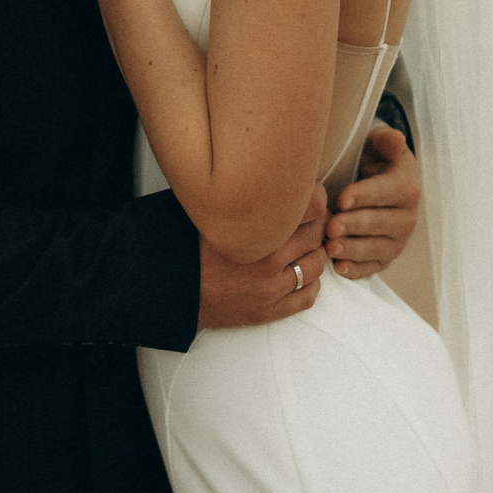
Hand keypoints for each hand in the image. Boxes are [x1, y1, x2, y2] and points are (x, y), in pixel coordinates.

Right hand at [197, 186, 327, 329]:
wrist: (176, 293)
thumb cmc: (193, 252)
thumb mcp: (215, 217)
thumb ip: (244, 203)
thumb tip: (268, 180)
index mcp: (256, 232)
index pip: (307, 211)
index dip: (314, 204)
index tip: (311, 203)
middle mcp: (268, 260)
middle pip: (314, 237)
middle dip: (315, 229)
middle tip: (310, 225)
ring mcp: (270, 288)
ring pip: (315, 266)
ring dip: (314, 256)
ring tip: (304, 250)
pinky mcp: (269, 311)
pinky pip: (307, 297)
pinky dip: (311, 284)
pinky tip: (301, 276)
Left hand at [325, 124, 421, 279]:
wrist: (373, 183)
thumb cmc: (372, 160)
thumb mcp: (378, 145)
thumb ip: (385, 141)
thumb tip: (394, 138)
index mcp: (406, 187)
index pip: (385, 192)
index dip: (364, 196)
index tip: (342, 199)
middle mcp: (407, 217)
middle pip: (380, 223)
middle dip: (354, 225)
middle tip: (331, 226)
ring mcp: (397, 241)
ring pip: (376, 249)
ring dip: (353, 249)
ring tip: (330, 247)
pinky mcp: (385, 258)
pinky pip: (372, 267)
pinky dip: (356, 270)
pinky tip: (338, 268)